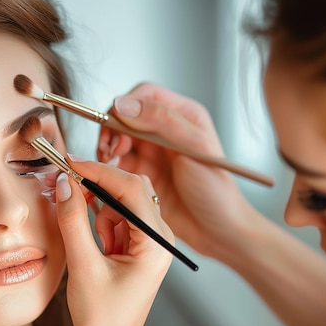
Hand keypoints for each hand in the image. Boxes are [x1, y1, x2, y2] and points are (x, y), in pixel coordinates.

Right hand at [54, 158, 172, 325]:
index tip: (69, 163)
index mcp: (156, 244)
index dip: (98, 171)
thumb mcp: (83, 265)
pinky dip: (101, 223)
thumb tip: (65, 183)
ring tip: (88, 244)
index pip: (131, 189)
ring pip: (122, 203)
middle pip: (131, 190)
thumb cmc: (102, 318)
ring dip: (98, 211)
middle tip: (67, 190)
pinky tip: (95, 246)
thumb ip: (73, 220)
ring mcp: (152, 242)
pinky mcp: (140, 248)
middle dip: (98, 188)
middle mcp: (160, 238)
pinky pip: (120, 219)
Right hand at [97, 82, 255, 258]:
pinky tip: (113, 176)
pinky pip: (117, 163)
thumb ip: (161, 121)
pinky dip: (109, 167)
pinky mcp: (141, 174)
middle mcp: (164, 131)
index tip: (115, 124)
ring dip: (108, 149)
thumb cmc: (216, 190)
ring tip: (110, 164)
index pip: (145, 95)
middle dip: (112, 130)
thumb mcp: (193, 147)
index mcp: (182, 115)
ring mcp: (151, 152)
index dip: (125, 106)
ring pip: (117, 139)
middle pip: (125, 116)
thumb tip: (124, 104)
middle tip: (111, 150)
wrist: (217, 230)